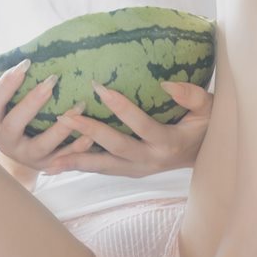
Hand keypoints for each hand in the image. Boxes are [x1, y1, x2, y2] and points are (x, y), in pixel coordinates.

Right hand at [0, 66, 95, 171]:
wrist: (20, 152)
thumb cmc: (8, 116)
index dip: (7, 84)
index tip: (26, 63)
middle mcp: (6, 143)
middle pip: (14, 124)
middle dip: (32, 102)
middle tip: (52, 80)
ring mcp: (27, 156)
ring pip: (42, 145)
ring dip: (61, 127)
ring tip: (80, 105)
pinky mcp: (47, 165)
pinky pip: (64, 158)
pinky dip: (79, 146)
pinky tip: (92, 133)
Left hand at [40, 80, 212, 178]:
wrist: (207, 155)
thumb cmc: (207, 125)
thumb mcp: (208, 108)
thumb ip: (191, 95)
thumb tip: (167, 83)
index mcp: (168, 143)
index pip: (141, 125)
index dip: (121, 107)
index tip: (99, 87)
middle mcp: (151, 161)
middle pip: (115, 149)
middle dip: (89, 133)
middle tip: (65, 116)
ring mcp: (139, 170)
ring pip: (104, 167)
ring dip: (77, 161)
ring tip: (48, 159)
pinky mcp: (130, 173)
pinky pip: (103, 170)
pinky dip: (81, 166)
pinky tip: (58, 165)